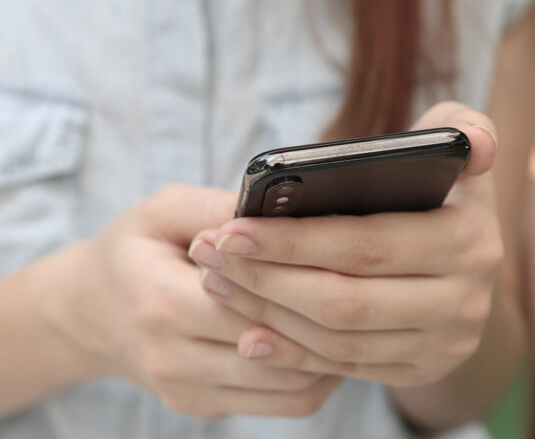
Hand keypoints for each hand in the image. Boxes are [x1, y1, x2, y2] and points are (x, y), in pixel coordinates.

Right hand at [62, 184, 338, 418]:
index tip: (339, 254)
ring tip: (353, 314)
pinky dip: (312, 376)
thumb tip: (276, 212)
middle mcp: (172, 359)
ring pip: (289, 388)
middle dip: (325, 318)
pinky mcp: (202, 407)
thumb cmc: (132, 250)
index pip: (252, 301)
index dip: (300, 279)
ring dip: (329, 353)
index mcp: (160, 302)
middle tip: (363, 285)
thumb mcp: (162, 210)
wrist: (91, 310)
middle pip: (278, 349)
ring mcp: (187, 391)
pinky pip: (279, 404)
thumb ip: (215, 207)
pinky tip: (325, 341)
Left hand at [189, 102, 502, 386]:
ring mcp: (442, 342)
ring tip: (218, 283)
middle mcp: (462, 301)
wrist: (460, 258)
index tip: (232, 229)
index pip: (364, 244)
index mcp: (465, 240)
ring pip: (337, 338)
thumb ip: (460, 127)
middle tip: (211, 255)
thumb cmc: (439, 191)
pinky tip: (249, 333)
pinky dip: (292, 352)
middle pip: (342, 299)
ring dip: (268, 313)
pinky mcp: (418, 367)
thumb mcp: (453, 151)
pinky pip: (345, 368)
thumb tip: (473, 144)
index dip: (293, 240)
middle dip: (266, 279)